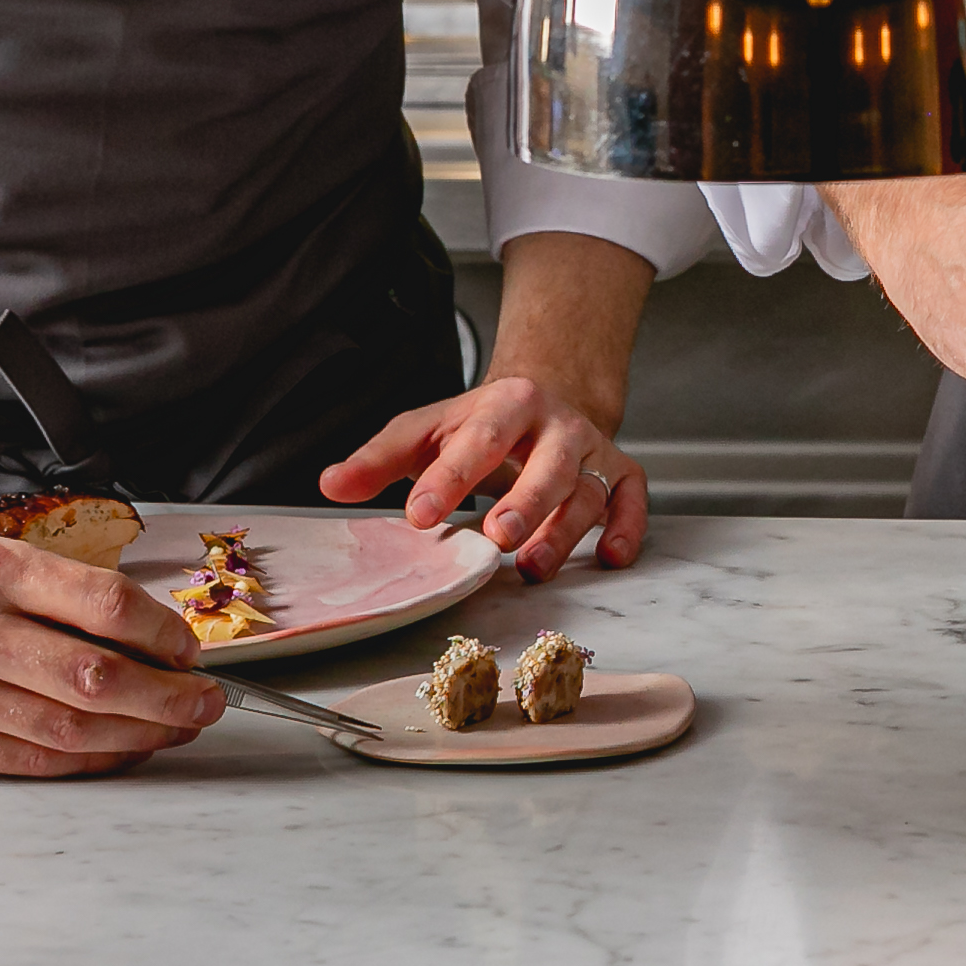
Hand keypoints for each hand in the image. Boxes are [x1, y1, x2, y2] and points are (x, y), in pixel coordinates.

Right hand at [0, 381, 225, 780]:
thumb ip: (69, 594)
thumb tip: (159, 640)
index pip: (105, 606)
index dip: (162, 635)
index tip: (190, 650)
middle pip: (94, 676)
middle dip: (167, 697)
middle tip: (207, 703)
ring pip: (66, 725)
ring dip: (136, 734)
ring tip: (175, 729)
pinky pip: (25, 757)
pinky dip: (83, 759)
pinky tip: (118, 751)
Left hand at [320, 229, 659, 580]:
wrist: (544, 402)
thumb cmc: (480, 427)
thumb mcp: (427, 430)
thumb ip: (379, 459)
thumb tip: (332, 484)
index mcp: (507, 403)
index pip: (480, 437)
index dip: (451, 476)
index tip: (420, 514)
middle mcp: (557, 424)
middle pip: (549, 463)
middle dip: (525, 500)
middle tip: (496, 536)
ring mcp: (592, 451)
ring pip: (589, 489)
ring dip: (566, 528)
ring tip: (532, 563)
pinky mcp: (621, 474)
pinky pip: (634, 498)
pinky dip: (629, 526)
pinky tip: (613, 554)